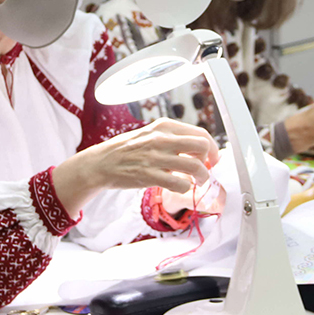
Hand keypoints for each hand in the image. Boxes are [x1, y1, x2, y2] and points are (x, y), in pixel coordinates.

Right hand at [53, 119, 219, 214]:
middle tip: (207, 169)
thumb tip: (198, 147)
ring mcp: (156, 157)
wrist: (102, 162)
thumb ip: (172, 138)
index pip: (200, 133)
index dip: (211, 147)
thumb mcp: (151, 133)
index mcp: (164, 126)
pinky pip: (180, 184)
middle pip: (202, 146)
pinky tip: (181, 187)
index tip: (211, 158)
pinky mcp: (149, 176)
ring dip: (202, 177)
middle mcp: (162, 139)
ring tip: (198, 182)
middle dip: (210, 160)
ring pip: (195, 167)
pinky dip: (186, 188)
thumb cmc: (128, 149)